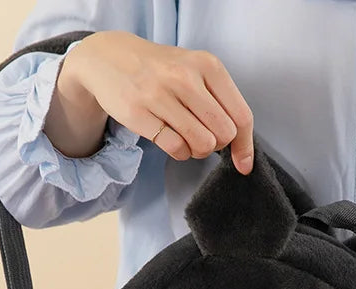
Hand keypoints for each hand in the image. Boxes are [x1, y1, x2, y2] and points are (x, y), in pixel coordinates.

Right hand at [45, 31, 254, 173]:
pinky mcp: (139, 114)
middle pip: (224, 134)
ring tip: (187, 137)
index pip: (241, 116)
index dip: (245, 146)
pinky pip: (177, 149)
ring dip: (198, 150)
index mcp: (207, 65)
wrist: (110, 58)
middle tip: (203, 135)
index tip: (243, 164)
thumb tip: (244, 155)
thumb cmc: (162, 71)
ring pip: (202, 144)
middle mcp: (185, 77)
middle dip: (217, 145)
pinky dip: (180, 152)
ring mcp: (160, 95)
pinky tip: (173, 140)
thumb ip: (223, 104)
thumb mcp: (196, 72)